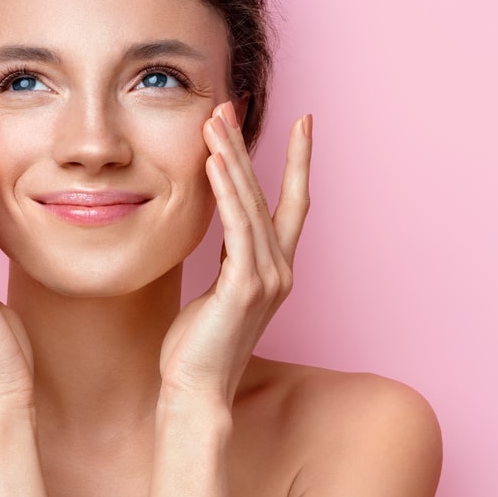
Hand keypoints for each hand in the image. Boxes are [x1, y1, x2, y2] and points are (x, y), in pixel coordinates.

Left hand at [159, 103, 312, 405]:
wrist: (195, 390)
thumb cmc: (198, 345)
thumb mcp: (217, 290)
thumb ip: (227, 256)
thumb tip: (220, 221)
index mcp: (275, 268)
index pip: (292, 204)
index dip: (298, 162)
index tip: (302, 123)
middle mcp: (280, 269)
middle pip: (267, 194)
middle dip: (246, 147)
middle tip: (228, 106)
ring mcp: (266, 278)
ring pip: (251, 204)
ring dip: (231, 159)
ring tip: (215, 121)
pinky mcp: (244, 288)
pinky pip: (236, 228)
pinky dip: (226, 192)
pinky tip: (213, 163)